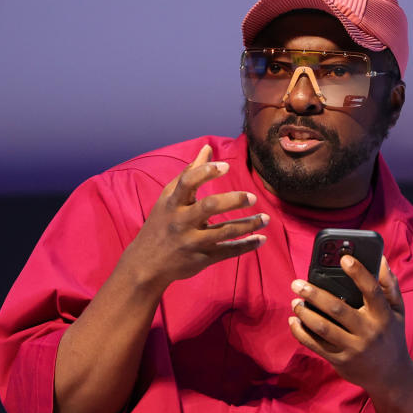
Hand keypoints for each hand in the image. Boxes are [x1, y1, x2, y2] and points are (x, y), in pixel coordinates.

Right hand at [123, 144, 267, 290]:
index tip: (225, 167)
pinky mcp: (202, 258)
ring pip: (224, 231)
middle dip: (233, 200)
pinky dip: (247, 245)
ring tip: (266, 219)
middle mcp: (182, 221)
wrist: (146, 263)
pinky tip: (261, 239)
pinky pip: (228, 251)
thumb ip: (190, 173)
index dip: (206, 172)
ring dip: (248, 225)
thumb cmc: (161, 223)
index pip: (188, 183)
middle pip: (209, 207)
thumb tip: (207, 148)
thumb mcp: (168, 198)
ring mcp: (193, 241)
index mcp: (173, 203)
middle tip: (253, 197)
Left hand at [287, 256, 412, 395]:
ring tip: (294, 301)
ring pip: (323, 328)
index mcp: (383, 315)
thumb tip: (380, 259)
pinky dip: (301, 333)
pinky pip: (316, 346)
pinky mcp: (340, 360)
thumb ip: (389, 284)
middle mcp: (368, 331)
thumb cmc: (391, 334)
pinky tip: (293, 321)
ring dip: (305, 313)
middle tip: (297, 283)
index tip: (344, 259)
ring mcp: (353, 348)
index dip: (359, 273)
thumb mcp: (397, 310)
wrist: (390, 375)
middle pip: (337, 309)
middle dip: (314, 294)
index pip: (372, 290)